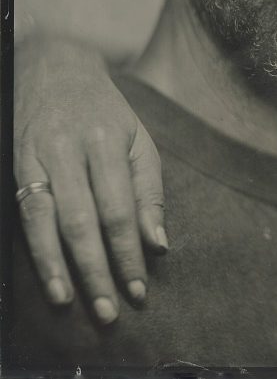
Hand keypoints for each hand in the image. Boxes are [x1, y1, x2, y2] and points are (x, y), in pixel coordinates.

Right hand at [14, 36, 166, 322]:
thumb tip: (159, 245)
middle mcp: (72, 150)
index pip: (122, 208)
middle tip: (112, 310)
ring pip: (51, 221)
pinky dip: (39, 252)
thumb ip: (149, 191)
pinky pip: (27, 214)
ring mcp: (39, 158)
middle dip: (100, 269)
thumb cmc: (105, 113)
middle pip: (87, 220)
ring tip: (77, 304)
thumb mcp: (138, 140)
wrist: (53, 68)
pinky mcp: (16, 166)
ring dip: (64, 269)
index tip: (140, 289)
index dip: (130, 251)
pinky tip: (51, 281)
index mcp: (109, 142)